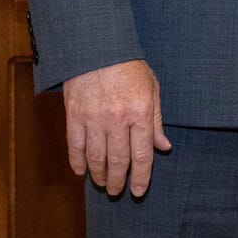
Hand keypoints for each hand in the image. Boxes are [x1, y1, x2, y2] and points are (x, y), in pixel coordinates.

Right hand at [63, 59, 171, 197]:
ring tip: (102, 184)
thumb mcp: (151, 88)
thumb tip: (164, 147)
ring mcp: (94, 118)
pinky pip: (75, 146)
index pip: (142, 154)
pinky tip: (81, 172)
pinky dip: (78, 162)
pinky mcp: (74, 115)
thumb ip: (156, 120)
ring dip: (99, 175)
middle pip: (118, 161)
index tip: (138, 192)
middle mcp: (117, 119)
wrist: (97, 45)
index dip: (141, 177)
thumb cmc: (128, 65)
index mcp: (140, 112)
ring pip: (96, 158)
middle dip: (118, 181)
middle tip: (117, 191)